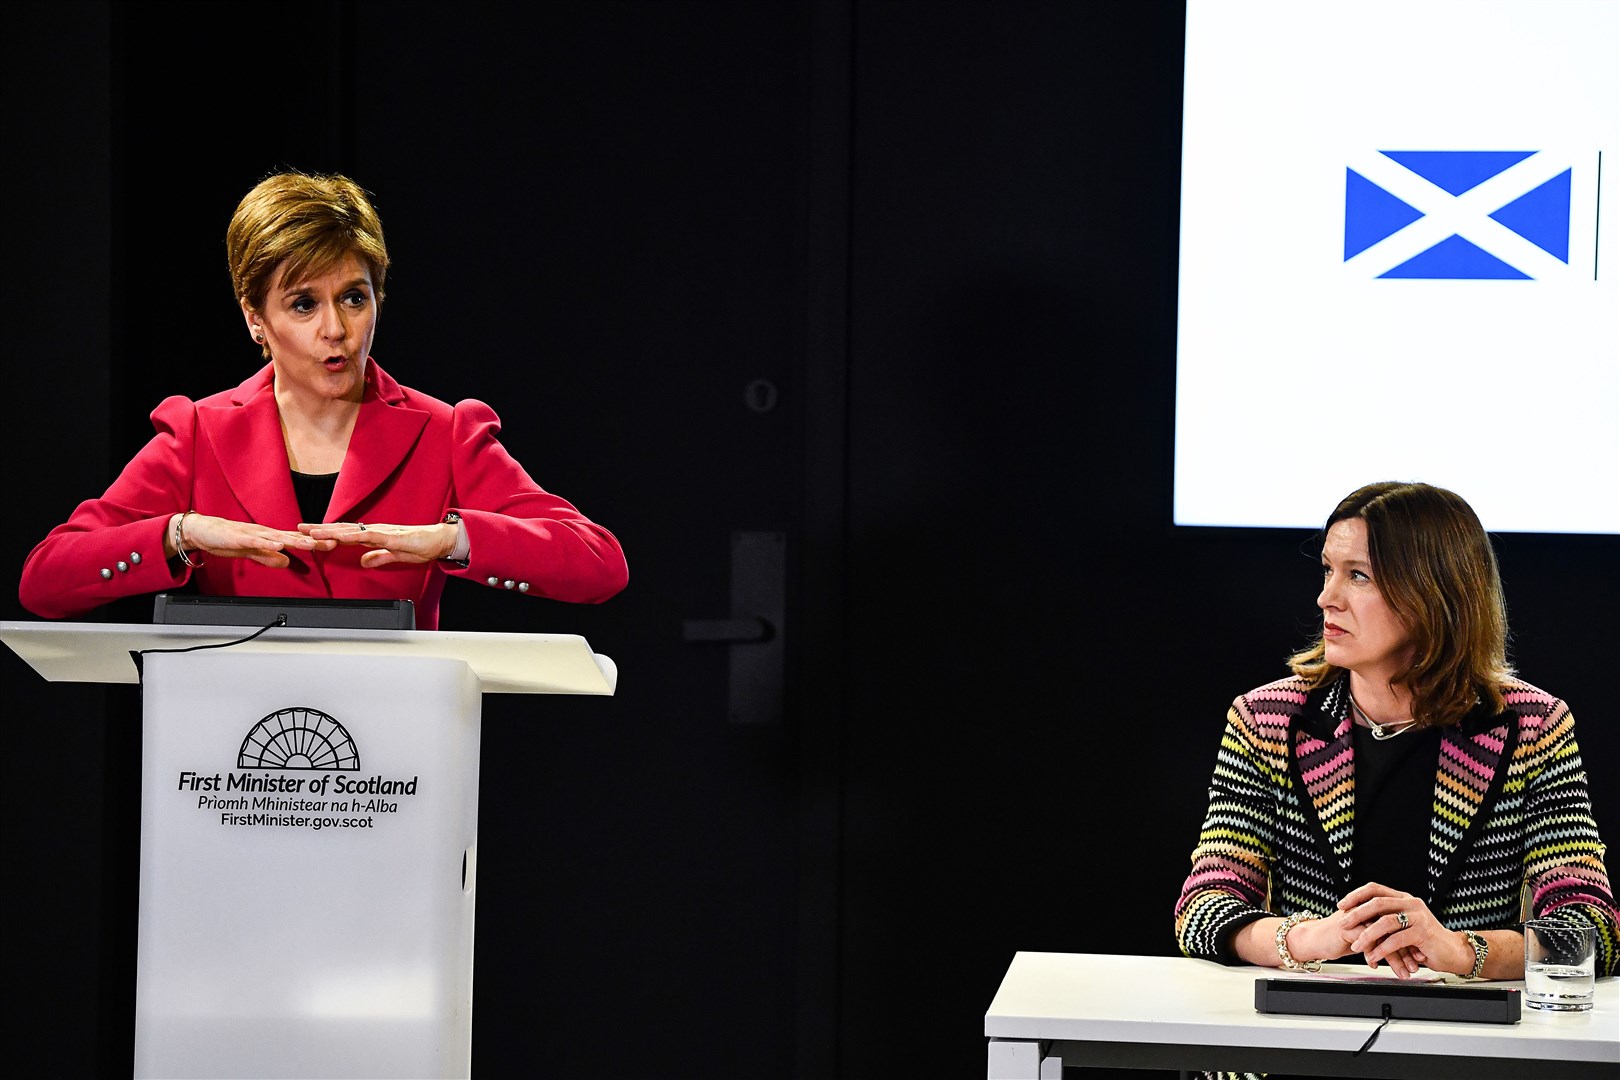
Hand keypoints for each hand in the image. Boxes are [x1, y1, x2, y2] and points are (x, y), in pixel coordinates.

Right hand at [170, 513, 334, 567]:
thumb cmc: (227, 540)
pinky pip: (256, 541)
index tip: (333, 544)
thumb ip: (269, 557)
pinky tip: (279, 545)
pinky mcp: (240, 537)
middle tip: (333, 542)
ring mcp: (253, 534)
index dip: (314, 542)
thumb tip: (287, 562)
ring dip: (295, 541)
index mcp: (269, 537)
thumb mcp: (252, 552)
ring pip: (278, 537)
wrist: (202, 531)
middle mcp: (265, 533)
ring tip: (311, 544)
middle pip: (293, 537)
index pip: (296, 540)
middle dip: (313, 540)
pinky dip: (268, 543)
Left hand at [298, 520, 458, 567]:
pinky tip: (341, 537)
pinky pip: (368, 536)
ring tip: (312, 532)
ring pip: (351, 531)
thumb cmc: (420, 546)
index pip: (345, 534)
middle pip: (342, 529)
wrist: (440, 541)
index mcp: (374, 536)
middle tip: (299, 529)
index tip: (308, 535)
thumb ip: (378, 557)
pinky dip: (353, 536)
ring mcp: (382, 532)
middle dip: (320, 530)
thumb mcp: (394, 555)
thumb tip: (363, 562)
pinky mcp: (391, 536)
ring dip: (331, 531)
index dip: (326, 534)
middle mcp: (374, 530)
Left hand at [1338, 882, 1471, 978]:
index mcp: (1403, 898)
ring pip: (1385, 922)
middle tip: (1342, 924)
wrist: (1453, 952)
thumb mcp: (1403, 926)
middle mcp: (1410, 903)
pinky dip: (1382, 949)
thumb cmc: (1425, 941)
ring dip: (1367, 935)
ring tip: (1356, 946)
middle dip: (1356, 914)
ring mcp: (1418, 917)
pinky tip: (1373, 956)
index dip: (1356, 896)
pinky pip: (1396, 940)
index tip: (1341, 905)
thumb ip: (1386, 919)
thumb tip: (1357, 919)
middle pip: (1377, 903)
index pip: (1374, 889)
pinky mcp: (1423, 932)